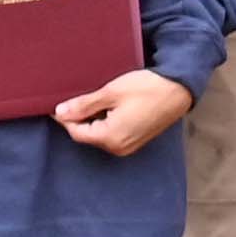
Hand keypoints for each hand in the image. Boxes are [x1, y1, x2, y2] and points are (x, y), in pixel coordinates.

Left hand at [55, 69, 195, 156]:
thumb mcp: (111, 92)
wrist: (178, 89)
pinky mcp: (136, 140)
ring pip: (100, 134)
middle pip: (88, 135)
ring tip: (92, 99)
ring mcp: (129, 146)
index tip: (57, 104)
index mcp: (111, 138)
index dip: (65, 118)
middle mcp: (119, 148)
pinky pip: (113, 134)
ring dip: (92, 119)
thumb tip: (61, 112)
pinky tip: (107, 106)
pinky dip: (105, 121)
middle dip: (79, 119)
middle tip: (74, 98)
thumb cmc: (146, 88)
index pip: (77, 132)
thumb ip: (84, 105)